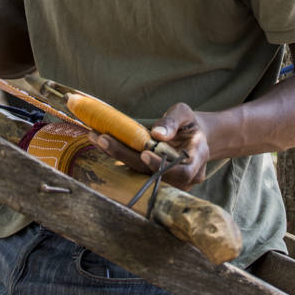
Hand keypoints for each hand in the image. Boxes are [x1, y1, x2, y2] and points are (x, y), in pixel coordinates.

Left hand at [89, 103, 210, 190]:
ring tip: (97, 137)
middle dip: (126, 156)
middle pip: (153, 173)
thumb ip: (173, 121)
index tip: (145, 154)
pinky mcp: (152, 177)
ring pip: (140, 173)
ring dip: (117, 155)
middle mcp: (184, 175)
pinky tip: (101, 141)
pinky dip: (118, 155)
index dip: (163, 166)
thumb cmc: (189, 124)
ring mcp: (168, 180)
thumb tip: (157, 133)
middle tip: (104, 138)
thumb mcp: (184, 113)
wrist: (192, 137)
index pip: (183, 172)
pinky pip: (134, 169)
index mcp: (197, 158)